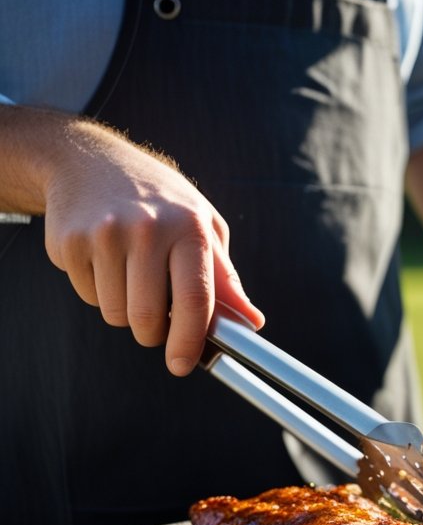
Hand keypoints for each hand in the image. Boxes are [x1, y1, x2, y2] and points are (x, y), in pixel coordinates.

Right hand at [4, 109, 263, 375]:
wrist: (90, 160)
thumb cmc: (160, 201)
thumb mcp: (202, 226)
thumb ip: (225, 279)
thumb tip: (251, 323)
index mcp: (189, 227)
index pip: (195, 298)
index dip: (190, 340)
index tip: (183, 365)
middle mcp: (147, 229)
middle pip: (148, 317)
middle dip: (154, 334)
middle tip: (158, 323)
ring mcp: (104, 234)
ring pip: (116, 314)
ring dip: (127, 312)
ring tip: (132, 276)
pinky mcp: (69, 242)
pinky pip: (89, 297)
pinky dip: (100, 293)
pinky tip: (105, 260)